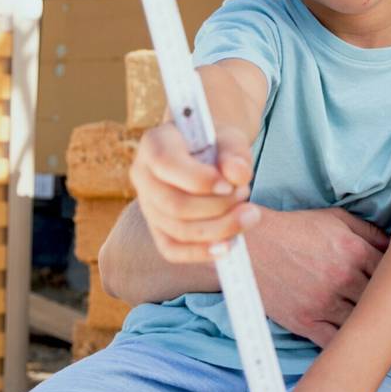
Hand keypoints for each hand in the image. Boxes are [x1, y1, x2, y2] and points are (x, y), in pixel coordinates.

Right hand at [129, 116, 258, 261]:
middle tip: (245, 194)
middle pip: (173, 204)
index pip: (166, 163)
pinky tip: (228, 246)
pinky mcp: (157, 228)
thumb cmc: (217, 144)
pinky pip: (172, 249)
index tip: (230, 185)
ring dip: (219, 227)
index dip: (199, 179)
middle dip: (217, 207)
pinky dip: (201, 252)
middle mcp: (143, 176)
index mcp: (154, 143)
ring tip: (248, 213)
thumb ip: (235, 153)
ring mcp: (147, 205)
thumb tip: (239, 175)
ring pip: (177, 229)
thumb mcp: (229, 139)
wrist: (208, 155)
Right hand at [253, 208, 389, 346]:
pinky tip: (352, 341)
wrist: (251, 246)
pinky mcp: (306, 322)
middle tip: (390, 308)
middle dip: (386, 302)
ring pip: (361, 322)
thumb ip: (369, 231)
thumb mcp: (335, 218)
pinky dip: (346, 344)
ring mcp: (325, 302)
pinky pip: (335, 341)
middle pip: (380, 299)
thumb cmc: (294, 229)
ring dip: (369, 324)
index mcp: (354, 251)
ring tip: (374, 325)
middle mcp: (343, 278)